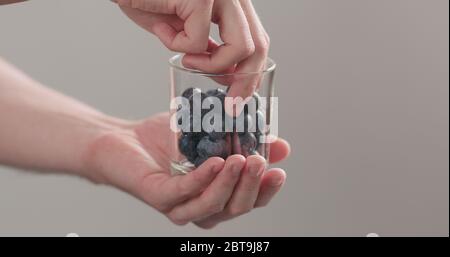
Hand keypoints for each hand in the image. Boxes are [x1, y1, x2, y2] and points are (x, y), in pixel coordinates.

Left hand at [84, 112, 289, 227]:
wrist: (124, 139)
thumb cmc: (168, 140)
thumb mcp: (213, 133)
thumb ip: (245, 140)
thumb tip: (281, 145)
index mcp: (217, 194)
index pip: (249, 201)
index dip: (266, 190)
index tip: (280, 171)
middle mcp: (201, 205)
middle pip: (234, 208)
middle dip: (251, 186)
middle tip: (259, 162)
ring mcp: (179, 205)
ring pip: (211, 206)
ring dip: (229, 185)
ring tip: (241, 161)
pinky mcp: (158, 196)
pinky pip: (183, 193)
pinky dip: (201, 179)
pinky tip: (215, 162)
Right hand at [114, 0, 269, 99]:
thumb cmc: (147, 0)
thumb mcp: (185, 31)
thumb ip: (209, 49)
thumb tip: (230, 76)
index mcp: (233, 3)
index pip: (258, 40)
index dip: (252, 72)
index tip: (239, 96)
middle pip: (259, 45)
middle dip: (246, 81)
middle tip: (231, 104)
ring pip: (241, 47)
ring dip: (212, 65)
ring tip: (188, 61)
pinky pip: (197, 41)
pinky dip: (176, 45)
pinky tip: (161, 30)